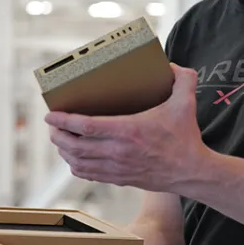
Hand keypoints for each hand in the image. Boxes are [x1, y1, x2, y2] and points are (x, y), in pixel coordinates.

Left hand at [46, 63, 207, 191]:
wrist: (192, 173)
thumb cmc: (185, 138)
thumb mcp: (185, 104)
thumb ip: (182, 80)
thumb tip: (172, 65)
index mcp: (129, 130)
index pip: (86, 126)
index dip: (64, 121)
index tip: (51, 114)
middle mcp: (118, 151)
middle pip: (75, 145)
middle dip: (58, 135)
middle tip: (52, 126)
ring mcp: (117, 168)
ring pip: (78, 162)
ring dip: (64, 151)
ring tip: (59, 139)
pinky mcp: (119, 179)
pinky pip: (88, 174)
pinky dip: (76, 166)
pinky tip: (73, 158)